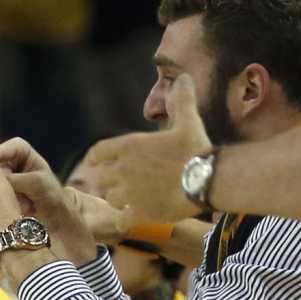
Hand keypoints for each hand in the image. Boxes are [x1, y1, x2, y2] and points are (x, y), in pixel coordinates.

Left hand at [77, 76, 211, 223]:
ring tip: (127, 200)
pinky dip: (125, 219)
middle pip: (101, 178)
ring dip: (117, 199)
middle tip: (118, 182)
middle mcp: (123, 171)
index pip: (97, 152)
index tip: (95, 162)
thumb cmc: (195, 148)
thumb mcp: (188, 120)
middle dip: (109, 180)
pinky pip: (121, 220)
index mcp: (129, 147)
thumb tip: (183, 78)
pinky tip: (131, 218)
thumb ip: (181, 100)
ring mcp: (129, 194)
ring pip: (110, 199)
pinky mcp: (138, 213)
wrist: (205, 178)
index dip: (95, 158)